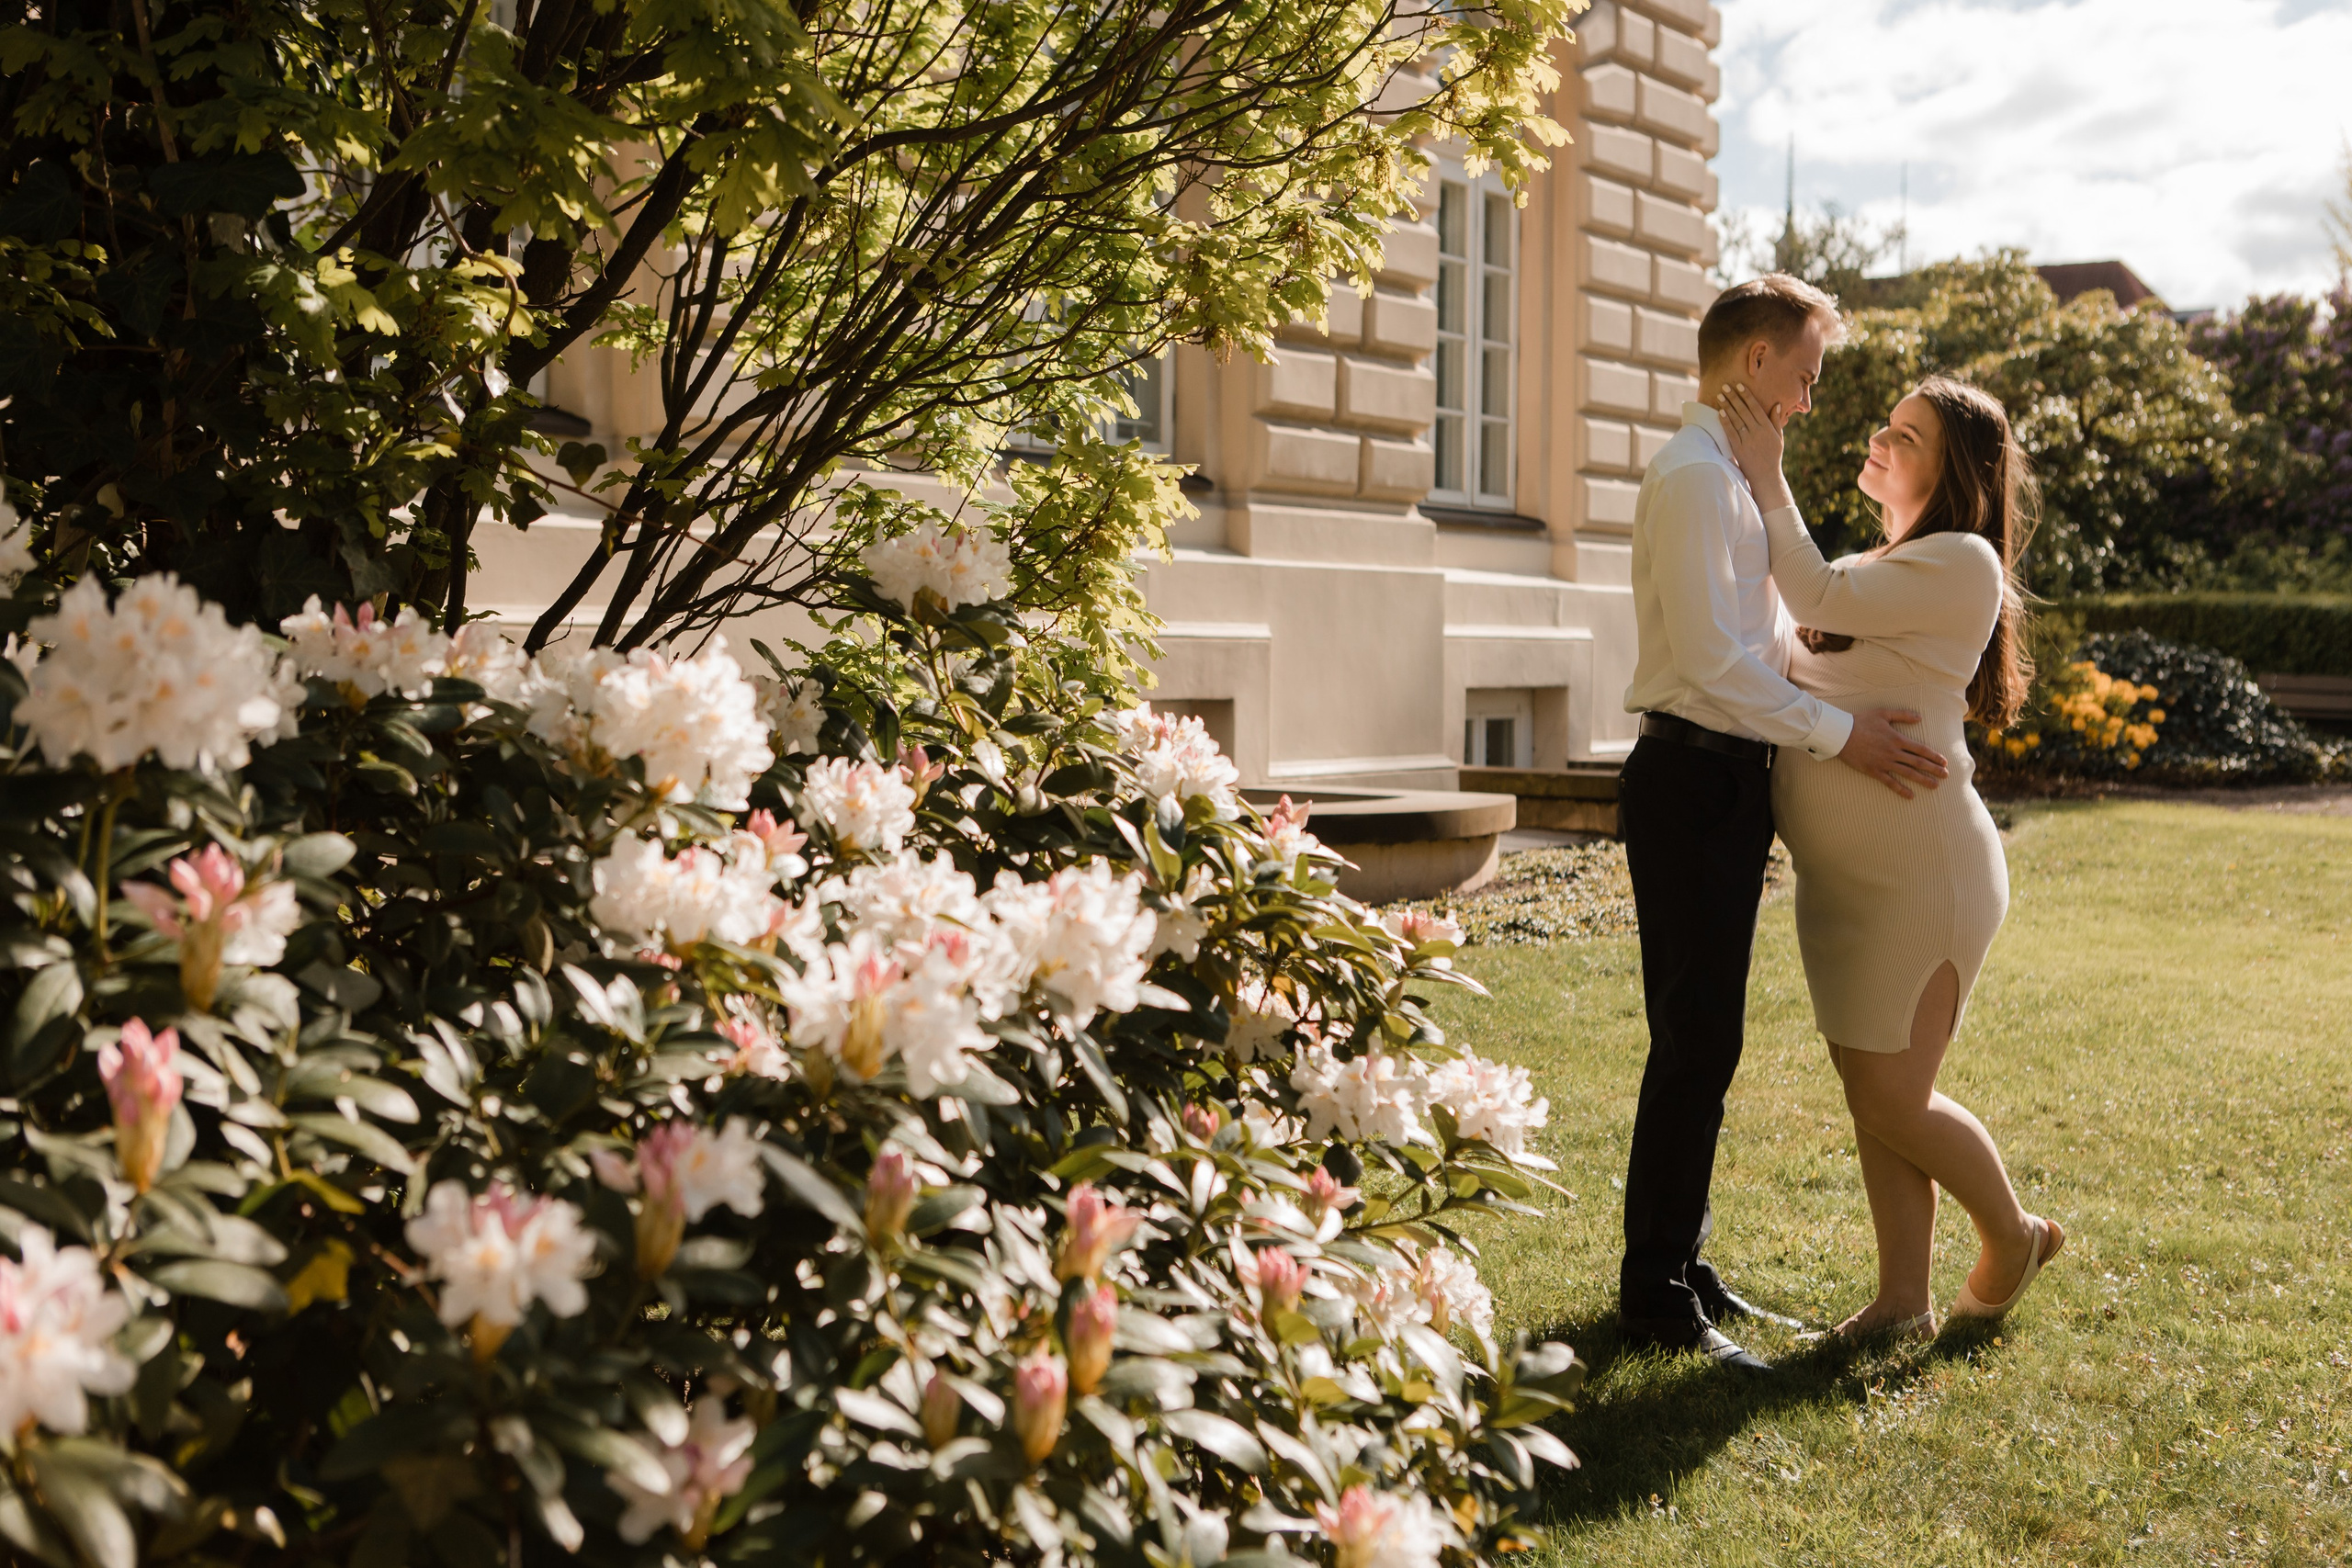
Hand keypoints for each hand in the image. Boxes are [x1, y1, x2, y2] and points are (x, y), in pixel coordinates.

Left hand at [1715, 384, 1792, 508]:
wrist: (1766, 476)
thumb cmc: (1773, 456)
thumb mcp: (1778, 437)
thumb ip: (1776, 420)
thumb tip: (1777, 404)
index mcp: (1767, 427)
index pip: (1755, 407)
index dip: (1747, 396)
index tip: (1740, 386)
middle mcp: (1757, 432)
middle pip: (1743, 411)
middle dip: (1734, 397)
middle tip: (1725, 386)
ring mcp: (1747, 440)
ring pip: (1736, 419)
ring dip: (1727, 406)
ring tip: (1720, 395)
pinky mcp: (1738, 448)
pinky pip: (1731, 432)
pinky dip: (1725, 422)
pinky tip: (1719, 412)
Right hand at [1836, 708, 1947, 799]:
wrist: (1841, 734)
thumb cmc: (1861, 721)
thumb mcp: (1883, 713)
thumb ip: (1903, 715)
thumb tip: (1920, 717)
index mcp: (1897, 738)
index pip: (1921, 749)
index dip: (1934, 756)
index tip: (1944, 762)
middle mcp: (1893, 752)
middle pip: (1918, 762)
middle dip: (1934, 769)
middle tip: (1946, 776)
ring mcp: (1884, 763)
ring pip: (1908, 773)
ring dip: (1922, 780)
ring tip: (1935, 786)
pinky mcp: (1873, 770)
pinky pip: (1890, 782)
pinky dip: (1901, 789)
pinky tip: (1911, 796)